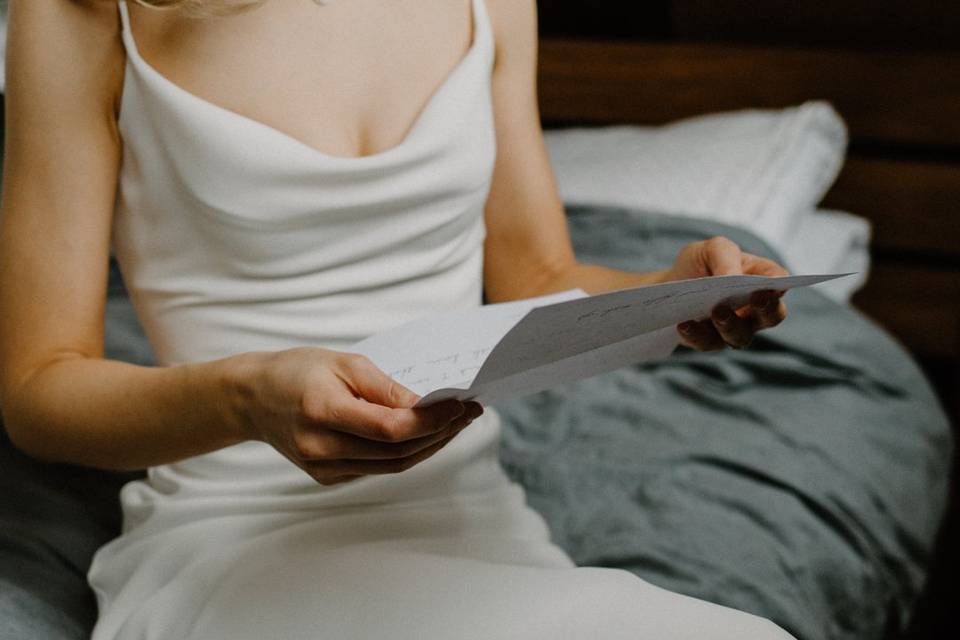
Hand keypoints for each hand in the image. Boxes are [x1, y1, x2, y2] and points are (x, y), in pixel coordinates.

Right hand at [229, 347, 481, 484]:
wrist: (253, 399)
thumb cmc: (298, 371)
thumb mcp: (343, 362)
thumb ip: (386, 387)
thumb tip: (428, 404)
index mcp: (322, 412)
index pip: (391, 428)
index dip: (431, 420)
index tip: (460, 404)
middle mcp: (321, 449)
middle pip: (397, 452)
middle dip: (440, 432)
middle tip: (469, 411)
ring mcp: (324, 469)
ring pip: (393, 465)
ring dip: (430, 446)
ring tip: (457, 423)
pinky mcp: (328, 477)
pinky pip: (378, 468)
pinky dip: (407, 453)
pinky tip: (427, 434)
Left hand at [663, 236, 788, 350]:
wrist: (671, 285)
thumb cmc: (700, 264)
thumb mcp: (711, 249)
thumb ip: (725, 256)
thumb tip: (730, 276)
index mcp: (760, 281)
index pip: (779, 283)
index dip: (779, 285)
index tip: (772, 285)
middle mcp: (754, 310)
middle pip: (772, 316)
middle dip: (767, 309)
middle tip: (756, 298)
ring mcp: (733, 329)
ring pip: (741, 336)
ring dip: (731, 325)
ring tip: (717, 312)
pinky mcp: (709, 341)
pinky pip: (706, 343)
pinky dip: (696, 334)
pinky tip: (684, 324)